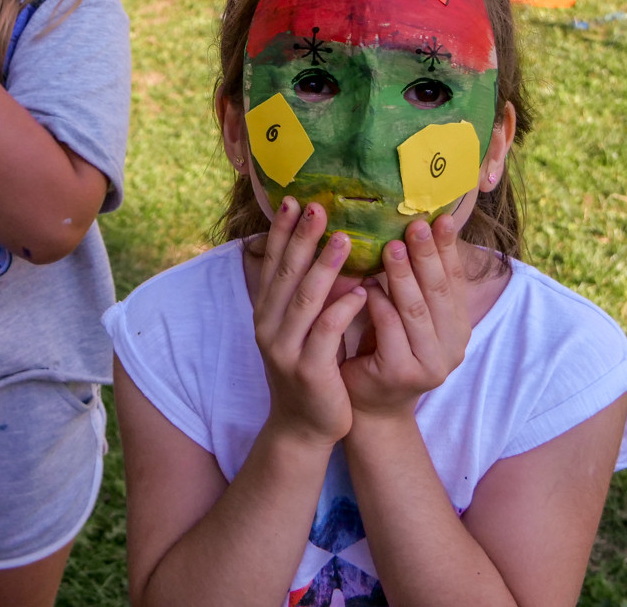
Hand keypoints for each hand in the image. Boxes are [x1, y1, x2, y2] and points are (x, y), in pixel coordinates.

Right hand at [253, 200, 368, 447]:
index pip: (273, 263)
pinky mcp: (308, 371)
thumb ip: (309, 292)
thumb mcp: (302, 326)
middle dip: (302, 238)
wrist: (305, 425)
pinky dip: (341, 309)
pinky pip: (325, 332)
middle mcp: (268, 326)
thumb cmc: (311, 368)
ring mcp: (285, 349)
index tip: (294, 199)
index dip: (283, 231)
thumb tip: (328, 246)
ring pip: (305, 299)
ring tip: (344, 238)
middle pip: (286, 273)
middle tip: (317, 206)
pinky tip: (360, 290)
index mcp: (266, 311)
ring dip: (324, 266)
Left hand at [341, 213, 471, 418]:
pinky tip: (365, 283)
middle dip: (427, 254)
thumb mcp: (407, 310)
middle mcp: (453, 345)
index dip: (448, 247)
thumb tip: (416, 222)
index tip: (441, 216)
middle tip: (416, 223)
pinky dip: (379, 303)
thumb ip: (415, 279)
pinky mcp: (403, 372)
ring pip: (415, 309)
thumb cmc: (383, 345)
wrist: (368, 402)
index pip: (454, 279)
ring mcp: (431, 362)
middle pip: (438, 290)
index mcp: (457, 325)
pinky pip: (390, 329)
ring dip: (402, 274)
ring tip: (391, 245)